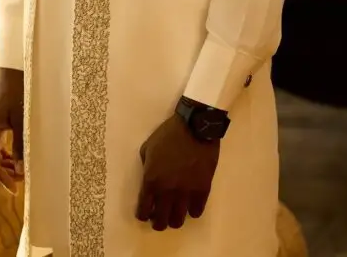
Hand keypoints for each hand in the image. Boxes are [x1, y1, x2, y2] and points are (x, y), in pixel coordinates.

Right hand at [0, 67, 24, 193]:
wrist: (12, 72)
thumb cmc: (18, 93)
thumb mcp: (22, 119)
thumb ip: (20, 144)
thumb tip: (21, 170)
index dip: (4, 180)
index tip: (16, 190)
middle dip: (5, 175)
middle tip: (22, 181)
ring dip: (5, 166)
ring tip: (21, 171)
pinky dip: (4, 156)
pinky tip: (16, 158)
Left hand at [136, 114, 219, 230]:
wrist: (195, 125)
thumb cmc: (169, 133)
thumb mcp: (148, 147)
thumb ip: (146, 166)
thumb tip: (149, 179)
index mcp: (151, 180)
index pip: (143, 210)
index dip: (143, 214)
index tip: (146, 213)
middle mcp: (167, 191)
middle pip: (161, 221)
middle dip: (158, 222)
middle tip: (160, 216)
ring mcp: (186, 192)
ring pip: (178, 220)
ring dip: (174, 219)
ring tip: (175, 212)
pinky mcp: (203, 189)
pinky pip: (197, 211)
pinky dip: (192, 211)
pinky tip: (190, 205)